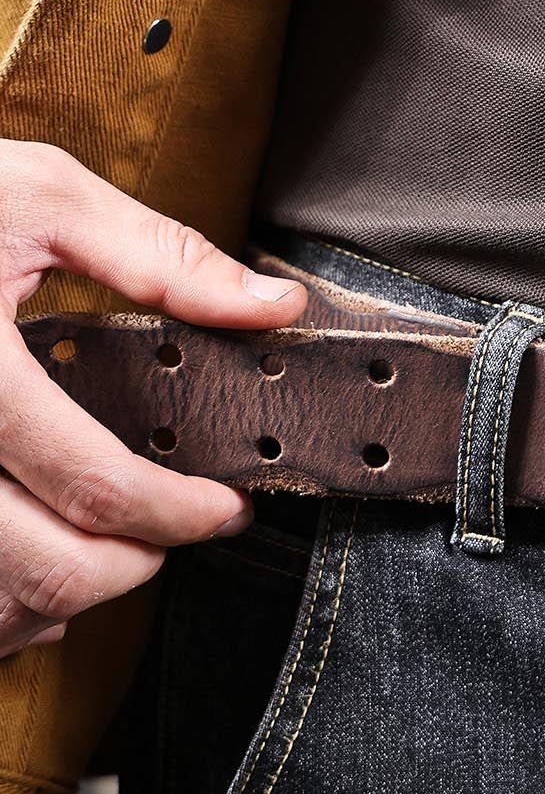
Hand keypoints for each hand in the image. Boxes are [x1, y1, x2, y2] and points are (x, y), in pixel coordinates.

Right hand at [0, 141, 306, 655]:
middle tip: (171, 531)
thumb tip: (272, 308)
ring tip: (103, 547)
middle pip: (46, 572)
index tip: (225, 508)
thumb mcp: (32, 196)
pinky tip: (23, 564)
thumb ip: (158, 257)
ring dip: (60, 598)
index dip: (184, 514)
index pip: (98, 488)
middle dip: (132, 566)